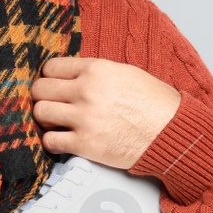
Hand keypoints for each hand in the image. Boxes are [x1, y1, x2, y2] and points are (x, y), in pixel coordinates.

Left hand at [30, 57, 181, 169]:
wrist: (172, 133)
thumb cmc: (156, 104)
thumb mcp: (126, 73)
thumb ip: (96, 72)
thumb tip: (72, 75)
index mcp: (97, 70)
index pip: (51, 67)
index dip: (49, 77)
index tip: (52, 84)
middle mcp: (87, 91)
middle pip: (40, 89)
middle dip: (43, 96)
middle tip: (50, 103)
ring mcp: (85, 118)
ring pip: (40, 113)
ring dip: (45, 118)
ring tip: (56, 121)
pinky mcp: (85, 144)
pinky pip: (50, 141)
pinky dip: (52, 142)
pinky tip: (62, 139)